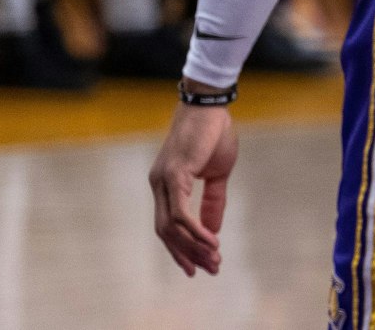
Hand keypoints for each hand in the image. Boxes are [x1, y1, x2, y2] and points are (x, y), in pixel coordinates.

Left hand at [150, 103, 237, 277]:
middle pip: (166, 232)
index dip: (180, 249)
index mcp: (165, 185)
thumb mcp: (216, 174)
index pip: (167, 226)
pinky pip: (181, 213)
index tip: (197, 267)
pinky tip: (210, 241)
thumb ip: (213, 201)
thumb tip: (212, 231)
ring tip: (214, 259)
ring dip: (193, 247)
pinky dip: (195, 231)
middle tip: (210, 269)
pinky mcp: (174, 176)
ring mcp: (163, 181)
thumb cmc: (212, 134)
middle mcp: (158, 185)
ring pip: (172, 227)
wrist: (209, 105)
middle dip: (188, 254)